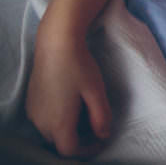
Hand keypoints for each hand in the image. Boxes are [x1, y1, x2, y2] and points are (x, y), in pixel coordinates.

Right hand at [26, 31, 111, 157]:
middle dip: (79, 140)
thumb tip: (104, 135)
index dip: (88, 149)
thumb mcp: (96, 91)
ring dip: (68, 130)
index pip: (71, 150)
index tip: (101, 139)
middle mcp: (42, 122)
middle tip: (96, 127)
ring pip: (51, 132)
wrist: (56, 44)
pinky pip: (44, 120)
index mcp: (59, 122)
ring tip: (85, 115)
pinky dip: (57, 120)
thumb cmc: (78, 66)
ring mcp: (34, 112)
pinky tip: (71, 104)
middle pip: (60, 143)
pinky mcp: (31, 102)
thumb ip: (101, 116)